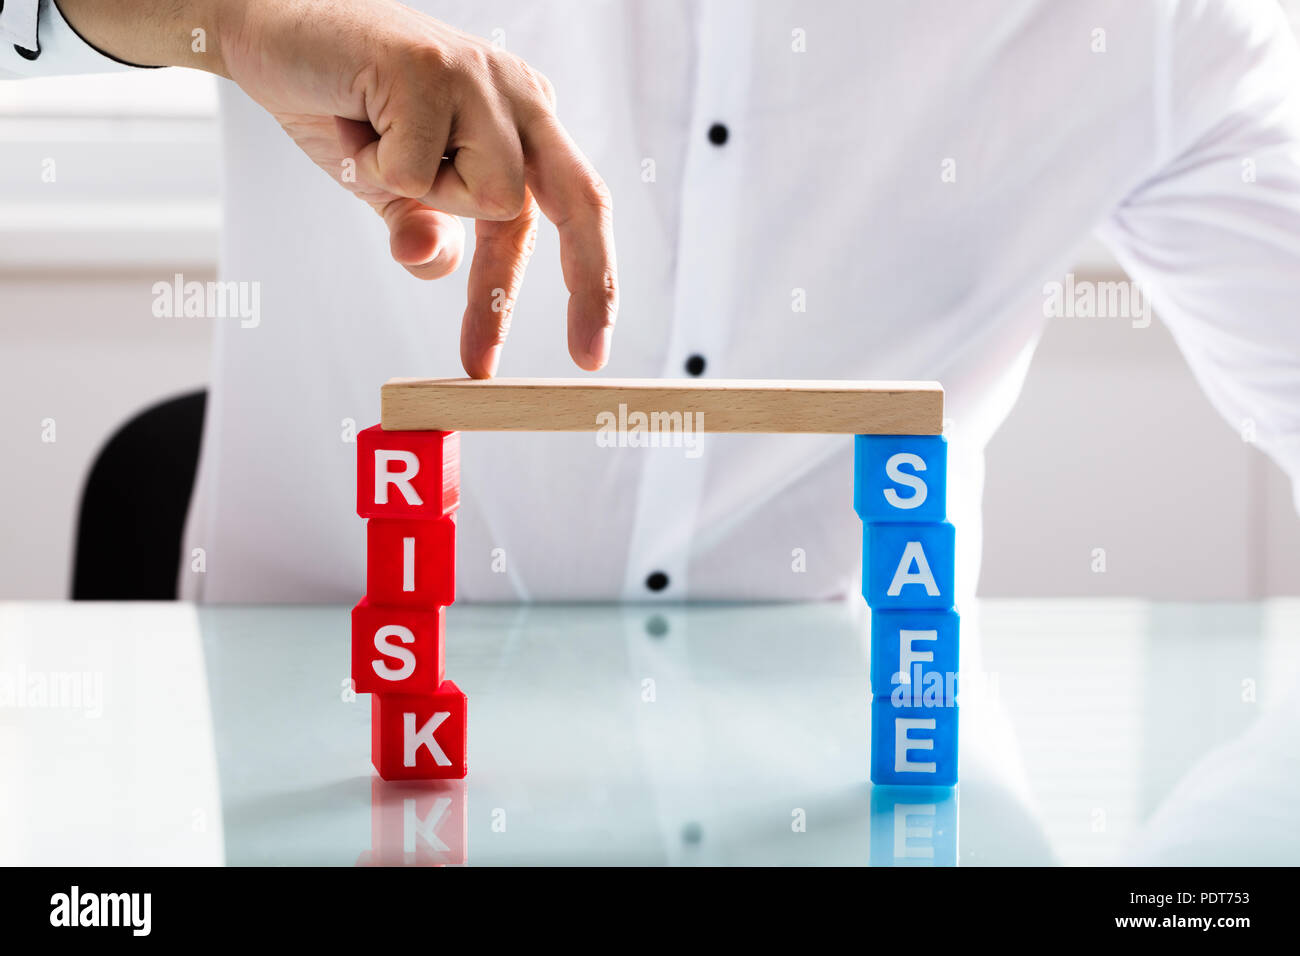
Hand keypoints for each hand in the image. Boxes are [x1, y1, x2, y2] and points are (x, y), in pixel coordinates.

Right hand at [59, 0, 618, 376]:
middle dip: (588, 284)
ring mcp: (480, 75)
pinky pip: (417, 175)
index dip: (586, 286)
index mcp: (524, 119)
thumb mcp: (391, 191)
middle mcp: (517, 94)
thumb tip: (434, 261)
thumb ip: (423, 231)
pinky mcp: (432, 67)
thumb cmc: (340, 108)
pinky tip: (352, 120)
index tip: (588, 355)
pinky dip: (372, 166)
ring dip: (420, 195)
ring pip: (492, 199)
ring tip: (374, 147)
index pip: (573, 212)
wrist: (266, 33)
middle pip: (581, 201)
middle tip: (585, 360)